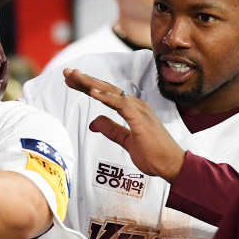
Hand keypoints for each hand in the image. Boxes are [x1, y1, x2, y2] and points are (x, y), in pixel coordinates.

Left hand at [64, 68, 185, 182]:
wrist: (171, 165)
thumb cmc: (154, 155)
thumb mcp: (126, 142)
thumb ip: (112, 130)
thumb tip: (94, 122)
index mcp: (132, 110)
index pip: (106, 94)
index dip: (88, 86)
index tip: (72, 81)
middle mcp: (136, 106)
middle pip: (106, 89)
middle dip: (85, 80)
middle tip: (67, 72)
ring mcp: (139, 110)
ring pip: (111, 92)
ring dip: (92, 83)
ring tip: (75, 76)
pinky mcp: (140, 119)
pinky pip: (120, 104)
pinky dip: (106, 97)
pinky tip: (92, 92)